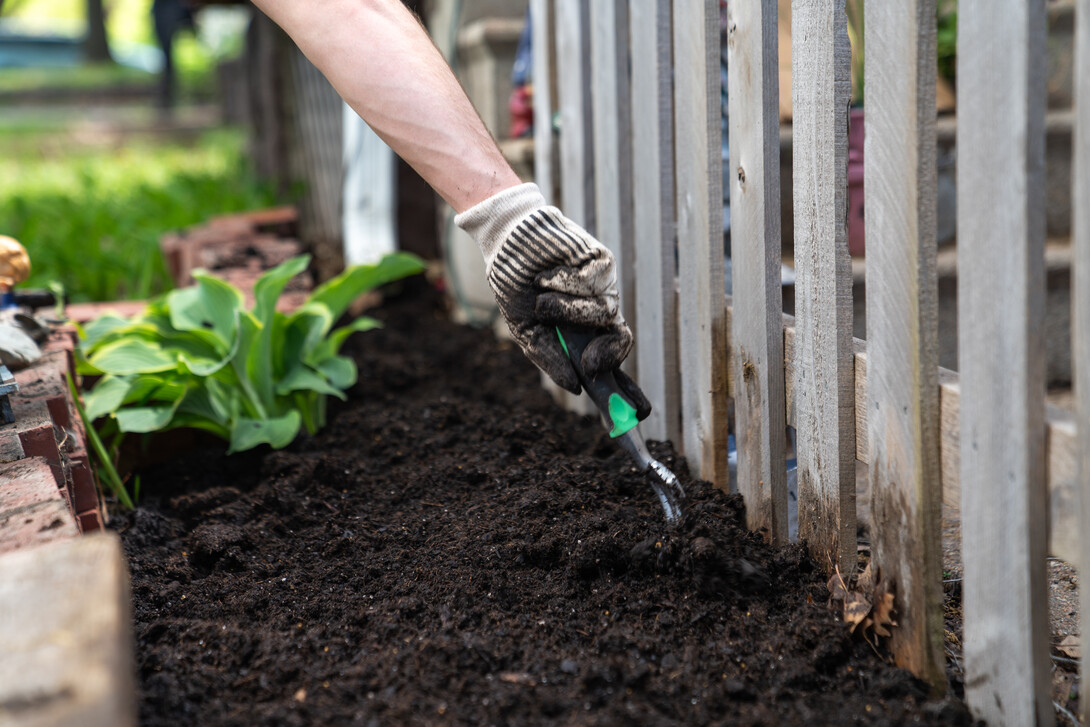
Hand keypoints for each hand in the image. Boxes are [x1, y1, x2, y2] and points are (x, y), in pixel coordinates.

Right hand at [456, 184, 635, 394]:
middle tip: (588, 363)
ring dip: (567, 311)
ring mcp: (603, 286)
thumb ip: (549, 357)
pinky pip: (591, 284)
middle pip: (622, 339)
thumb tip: (575, 386)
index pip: (611, 356)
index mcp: (584, 330)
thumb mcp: (527, 330)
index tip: (615, 397)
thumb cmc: (517, 286)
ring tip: (541, 299)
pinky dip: (562, 283)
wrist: (507, 244)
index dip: (622, 381)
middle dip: (607, 354)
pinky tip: (547, 276)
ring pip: (604, 312)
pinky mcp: (602, 262)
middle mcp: (598, 310)